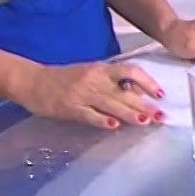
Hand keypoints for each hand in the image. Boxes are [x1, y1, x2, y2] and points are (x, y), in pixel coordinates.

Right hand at [12, 61, 163, 129]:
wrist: (33, 81)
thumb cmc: (65, 79)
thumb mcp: (90, 73)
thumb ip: (112, 82)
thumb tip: (138, 93)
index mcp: (101, 69)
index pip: (131, 71)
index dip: (148, 82)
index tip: (160, 94)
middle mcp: (94, 79)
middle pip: (125, 92)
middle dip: (145, 105)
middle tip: (161, 116)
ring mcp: (81, 93)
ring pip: (110, 103)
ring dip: (129, 113)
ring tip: (145, 121)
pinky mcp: (70, 107)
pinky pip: (89, 115)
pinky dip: (102, 120)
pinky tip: (114, 126)